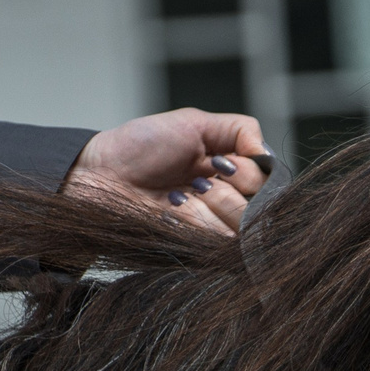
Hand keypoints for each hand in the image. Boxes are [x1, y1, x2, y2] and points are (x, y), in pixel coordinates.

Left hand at [63, 109, 271, 235]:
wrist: (101, 176)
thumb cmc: (138, 147)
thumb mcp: (193, 122)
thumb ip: (240, 129)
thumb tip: (268, 154)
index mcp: (230, 169)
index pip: (268, 178)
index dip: (250, 169)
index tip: (221, 160)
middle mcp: (227, 198)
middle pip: (263, 203)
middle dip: (232, 185)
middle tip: (197, 178)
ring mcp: (214, 225)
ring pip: (245, 221)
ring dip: (215, 202)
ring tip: (183, 193)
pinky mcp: (201, 248)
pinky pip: (223, 238)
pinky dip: (201, 219)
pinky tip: (175, 209)